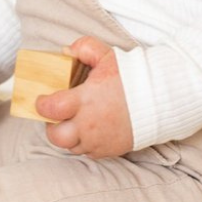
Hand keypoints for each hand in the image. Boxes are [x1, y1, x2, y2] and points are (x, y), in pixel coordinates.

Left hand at [35, 37, 133, 158]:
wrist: (160, 99)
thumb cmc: (133, 78)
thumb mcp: (108, 56)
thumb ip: (84, 48)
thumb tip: (65, 52)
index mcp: (85, 100)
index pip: (51, 109)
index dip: (41, 105)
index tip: (42, 100)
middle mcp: (88, 124)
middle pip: (56, 135)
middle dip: (51, 126)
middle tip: (56, 115)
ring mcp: (98, 140)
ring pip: (71, 146)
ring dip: (69, 136)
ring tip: (74, 122)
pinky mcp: (109, 150)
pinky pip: (89, 152)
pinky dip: (85, 143)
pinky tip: (91, 130)